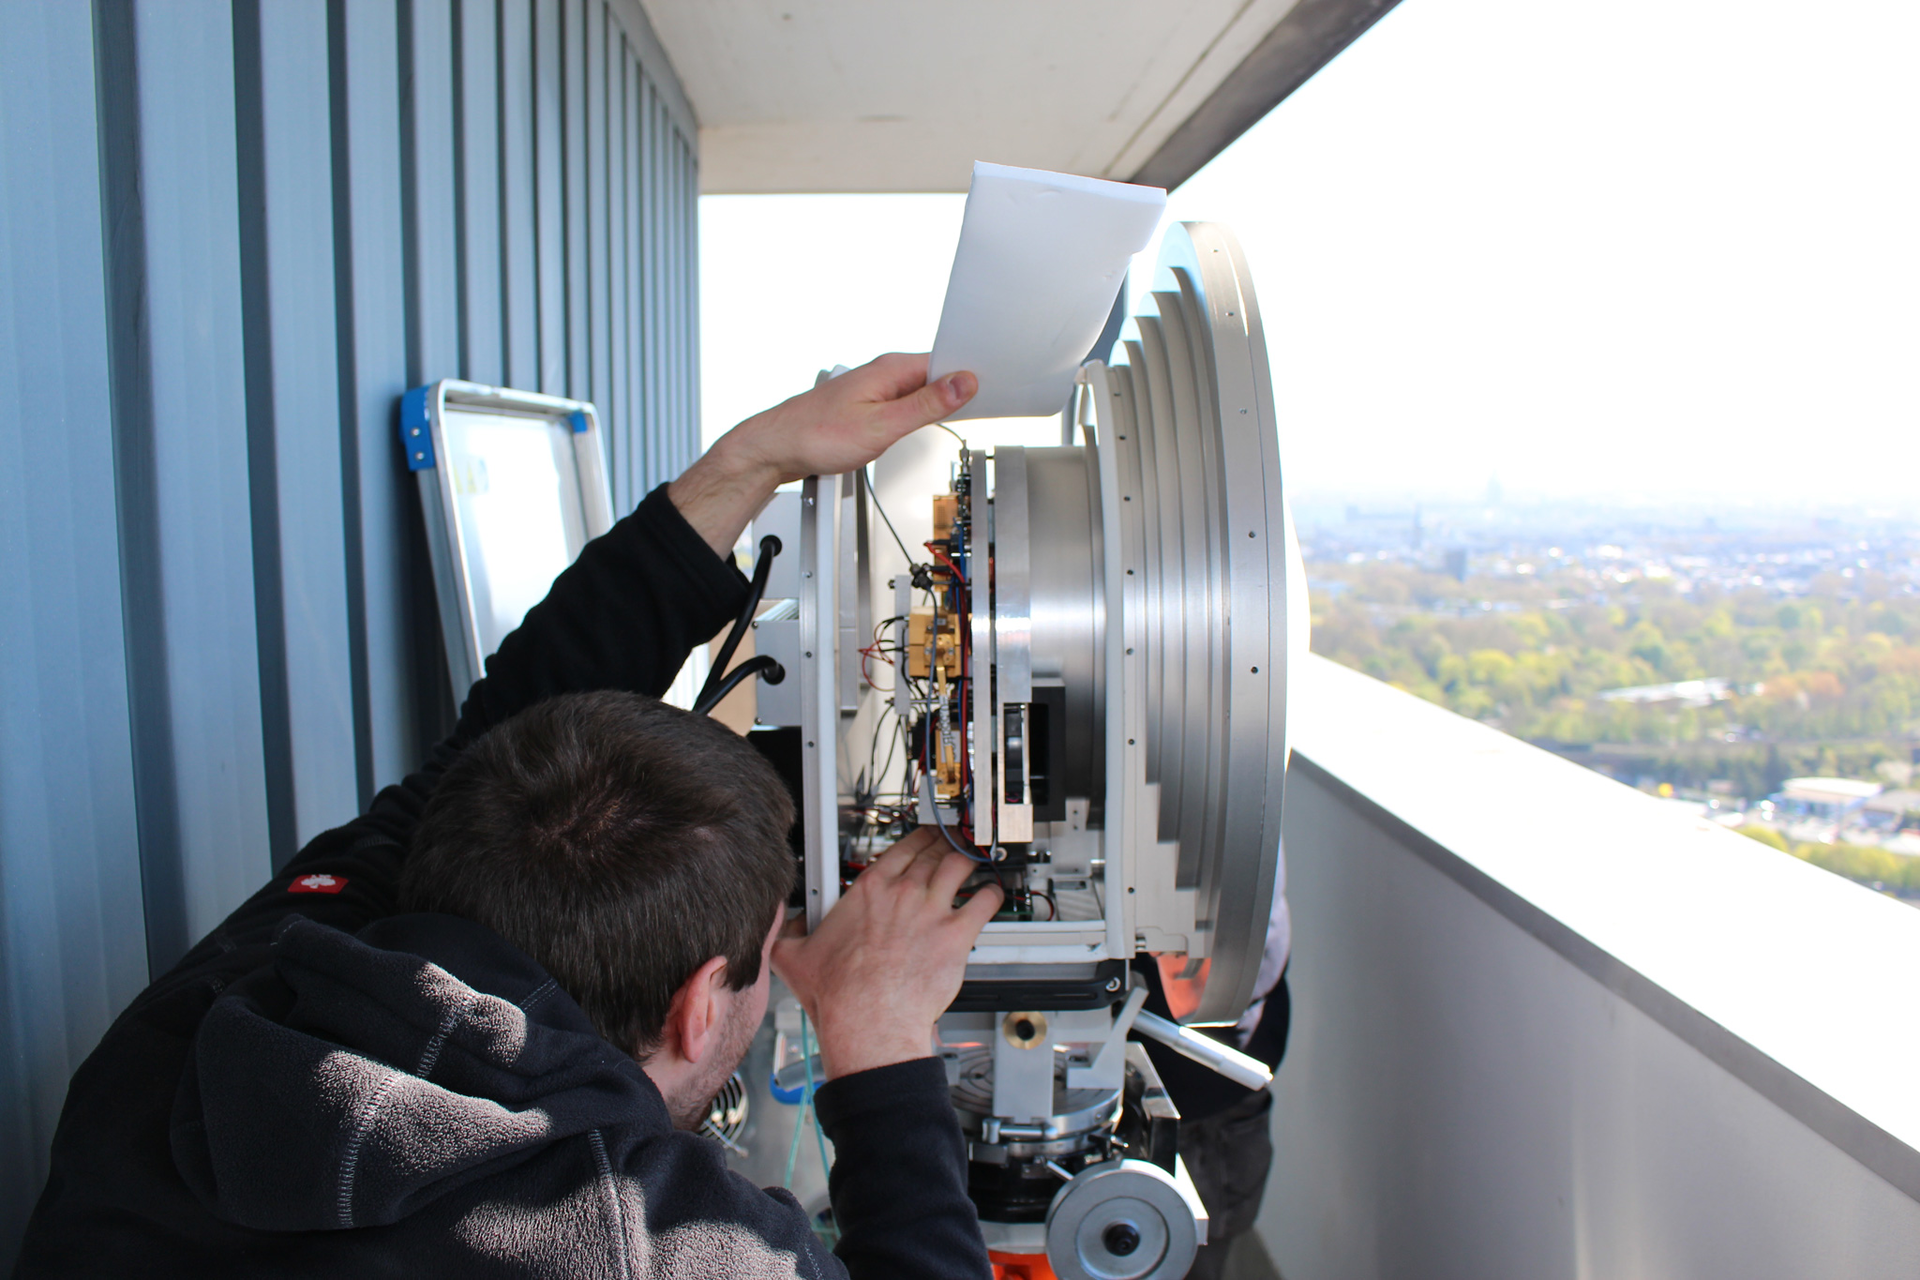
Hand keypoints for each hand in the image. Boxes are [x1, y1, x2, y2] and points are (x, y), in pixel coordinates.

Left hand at [669, 354, 976, 554]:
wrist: (776, 449)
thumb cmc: (816, 436)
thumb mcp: (882, 427)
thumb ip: (926, 406)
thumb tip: (963, 383)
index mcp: (891, 369)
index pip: (947, 362)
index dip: (972, 375)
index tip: (994, 388)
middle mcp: (883, 372)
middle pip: (936, 376)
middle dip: (959, 390)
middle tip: (983, 406)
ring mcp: (875, 387)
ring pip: (920, 390)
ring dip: (938, 403)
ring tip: (957, 416)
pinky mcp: (868, 403)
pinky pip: (905, 402)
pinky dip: (918, 412)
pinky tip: (921, 425)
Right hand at [772, 828, 1001, 1078]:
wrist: (867, 1020)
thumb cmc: (839, 994)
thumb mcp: (794, 955)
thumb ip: (789, 931)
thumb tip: (785, 926)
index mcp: (869, 890)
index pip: (901, 848)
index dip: (919, 837)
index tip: (924, 837)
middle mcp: (903, 893)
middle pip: (933, 852)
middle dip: (946, 842)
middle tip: (953, 840)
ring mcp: (932, 911)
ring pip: (959, 867)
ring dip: (969, 860)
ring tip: (974, 860)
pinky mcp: (955, 935)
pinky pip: (984, 904)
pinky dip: (992, 895)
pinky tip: (992, 895)